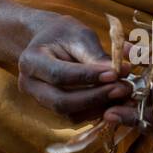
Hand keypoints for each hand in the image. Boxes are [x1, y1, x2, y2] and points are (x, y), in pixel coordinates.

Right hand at [17, 15, 132, 121]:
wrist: (49, 42)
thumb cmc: (64, 34)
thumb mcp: (79, 35)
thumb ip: (96, 55)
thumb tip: (119, 72)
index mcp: (31, 61)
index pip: (59, 74)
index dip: (88, 77)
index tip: (115, 73)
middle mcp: (30, 85)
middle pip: (62, 101)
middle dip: (95, 97)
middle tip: (123, 88)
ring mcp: (40, 101)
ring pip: (69, 114)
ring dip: (99, 107)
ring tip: (122, 93)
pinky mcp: (53, 110)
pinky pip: (75, 117)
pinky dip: (96, 111)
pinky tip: (114, 100)